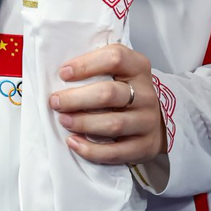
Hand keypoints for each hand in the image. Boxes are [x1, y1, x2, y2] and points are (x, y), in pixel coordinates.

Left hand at [50, 44, 166, 164]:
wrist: (154, 120)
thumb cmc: (127, 91)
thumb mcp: (120, 71)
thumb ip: (97, 67)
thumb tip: (62, 74)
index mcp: (138, 67)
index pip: (115, 58)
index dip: (86, 64)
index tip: (63, 73)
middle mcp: (146, 93)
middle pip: (109, 93)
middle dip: (77, 98)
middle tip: (55, 101)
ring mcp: (147, 121)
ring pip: (113, 123)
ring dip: (82, 123)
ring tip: (63, 120)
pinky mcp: (144, 146)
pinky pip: (116, 152)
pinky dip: (91, 150)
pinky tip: (73, 142)